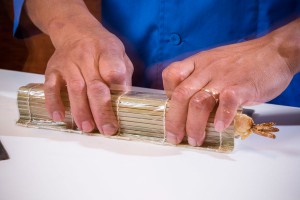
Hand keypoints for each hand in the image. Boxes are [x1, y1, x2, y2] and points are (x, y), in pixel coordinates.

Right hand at [44, 21, 132, 133]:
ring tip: (87, 128)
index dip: (117, 82)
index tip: (122, 99)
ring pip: (75, 89)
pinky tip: (59, 118)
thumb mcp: (119, 54)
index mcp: (107, 51)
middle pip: (95, 86)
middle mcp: (86, 57)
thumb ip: (123, 74)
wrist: (75, 30)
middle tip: (107, 129)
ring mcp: (68, 63)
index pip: (113, 66)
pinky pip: (51, 87)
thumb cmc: (102, 48)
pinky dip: (54, 103)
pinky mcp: (53, 69)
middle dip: (102, 110)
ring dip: (81, 111)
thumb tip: (124, 99)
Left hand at [162, 31, 295, 145]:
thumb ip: (201, 79)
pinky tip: (220, 128)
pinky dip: (222, 117)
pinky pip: (227, 102)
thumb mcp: (215, 62)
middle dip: (174, 120)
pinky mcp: (242, 86)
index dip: (166, 94)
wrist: (274, 51)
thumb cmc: (244, 60)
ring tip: (195, 139)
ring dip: (194, 125)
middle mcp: (207, 69)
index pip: (171, 75)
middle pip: (181, 95)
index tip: (172, 110)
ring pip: (199, 102)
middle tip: (174, 137)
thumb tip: (191, 105)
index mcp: (198, 63)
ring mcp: (224, 77)